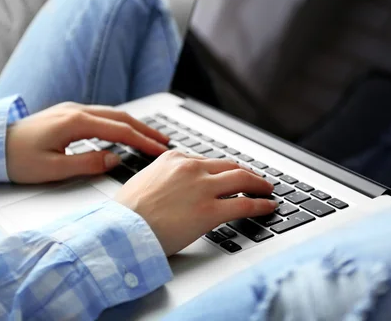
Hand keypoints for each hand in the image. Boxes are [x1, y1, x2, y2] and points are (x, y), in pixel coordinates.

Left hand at [6, 102, 168, 183]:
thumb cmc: (16, 159)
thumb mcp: (53, 169)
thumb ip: (87, 163)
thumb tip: (115, 159)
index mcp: (75, 122)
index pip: (119, 130)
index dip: (143, 141)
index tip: (160, 151)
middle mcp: (76, 111)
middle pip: (120, 117)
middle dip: (145, 129)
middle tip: (164, 142)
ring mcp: (71, 110)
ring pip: (112, 114)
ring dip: (133, 125)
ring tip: (151, 137)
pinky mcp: (66, 114)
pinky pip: (101, 115)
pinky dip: (119, 124)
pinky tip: (124, 132)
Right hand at [115, 151, 277, 255]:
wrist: (122, 230)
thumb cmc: (127, 213)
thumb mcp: (144, 181)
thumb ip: (163, 177)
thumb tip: (171, 186)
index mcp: (174, 159)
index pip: (207, 162)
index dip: (223, 170)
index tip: (229, 175)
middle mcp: (191, 169)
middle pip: (229, 166)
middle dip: (245, 173)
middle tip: (255, 179)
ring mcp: (203, 188)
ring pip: (242, 179)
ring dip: (259, 184)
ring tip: (267, 189)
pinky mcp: (210, 211)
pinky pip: (245, 204)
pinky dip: (261, 204)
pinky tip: (268, 206)